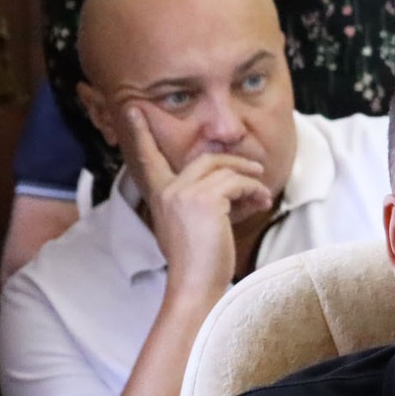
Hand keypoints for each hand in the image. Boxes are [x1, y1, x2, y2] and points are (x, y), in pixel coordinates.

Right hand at [116, 104, 272, 304]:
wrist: (196, 286)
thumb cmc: (199, 262)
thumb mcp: (194, 224)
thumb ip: (207, 199)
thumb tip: (241, 186)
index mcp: (159, 196)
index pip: (147, 158)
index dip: (139, 133)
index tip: (132, 108)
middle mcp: (167, 191)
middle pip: (205, 159)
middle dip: (234, 163)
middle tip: (256, 173)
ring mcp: (184, 193)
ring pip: (226, 170)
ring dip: (250, 181)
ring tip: (262, 195)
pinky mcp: (205, 200)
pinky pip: (237, 183)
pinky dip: (253, 191)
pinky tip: (260, 203)